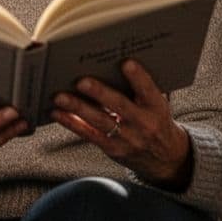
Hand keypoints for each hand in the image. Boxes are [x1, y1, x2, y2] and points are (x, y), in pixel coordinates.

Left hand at [51, 59, 192, 190]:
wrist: (163, 157)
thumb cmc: (155, 120)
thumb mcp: (156, 105)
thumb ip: (141, 89)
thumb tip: (111, 64)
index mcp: (156, 108)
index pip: (148, 90)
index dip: (138, 77)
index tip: (126, 62)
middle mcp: (143, 124)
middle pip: (119, 106)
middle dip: (100, 93)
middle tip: (81, 81)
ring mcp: (127, 138)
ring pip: (99, 121)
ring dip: (78, 108)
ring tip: (60, 96)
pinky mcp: (112, 149)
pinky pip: (89, 134)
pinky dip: (71, 123)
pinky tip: (57, 113)